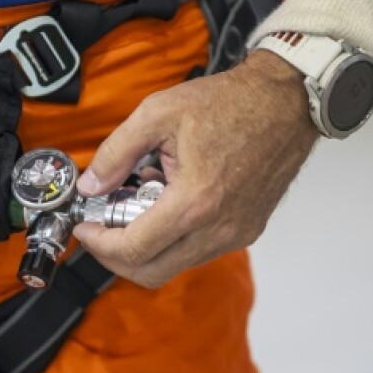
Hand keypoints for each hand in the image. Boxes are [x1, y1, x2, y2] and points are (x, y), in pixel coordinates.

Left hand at [73, 50, 318, 287]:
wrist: (287, 101)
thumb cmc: (231, 102)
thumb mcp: (157, 113)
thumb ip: (116, 153)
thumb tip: (91, 185)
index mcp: (194, 202)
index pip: (133, 250)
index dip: (98, 244)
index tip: (85, 228)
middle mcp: (218, 228)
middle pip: (152, 272)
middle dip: (116, 256)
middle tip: (101, 228)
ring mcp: (236, 233)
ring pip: (175, 264)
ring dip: (147, 246)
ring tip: (136, 204)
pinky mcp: (248, 229)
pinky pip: (199, 250)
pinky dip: (174, 238)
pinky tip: (167, 201)